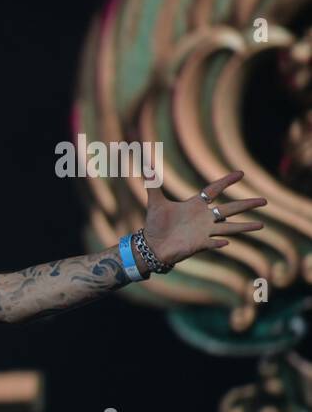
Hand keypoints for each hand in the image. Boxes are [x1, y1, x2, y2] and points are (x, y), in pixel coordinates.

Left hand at [144, 171, 265, 266]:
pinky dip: (219, 242)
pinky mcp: (199, 244)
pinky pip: (213, 243)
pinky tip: (227, 242)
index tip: (240, 173)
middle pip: (230, 209)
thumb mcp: (154, 203)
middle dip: (247, 204)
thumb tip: (145, 166)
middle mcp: (204, 217)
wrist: (152, 245)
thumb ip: (152, 184)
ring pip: (229, 228)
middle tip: (264, 200)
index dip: (226, 181)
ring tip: (261, 225)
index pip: (214, 190)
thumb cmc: (155, 225)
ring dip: (244, 227)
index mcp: (195, 205)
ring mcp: (204, 231)